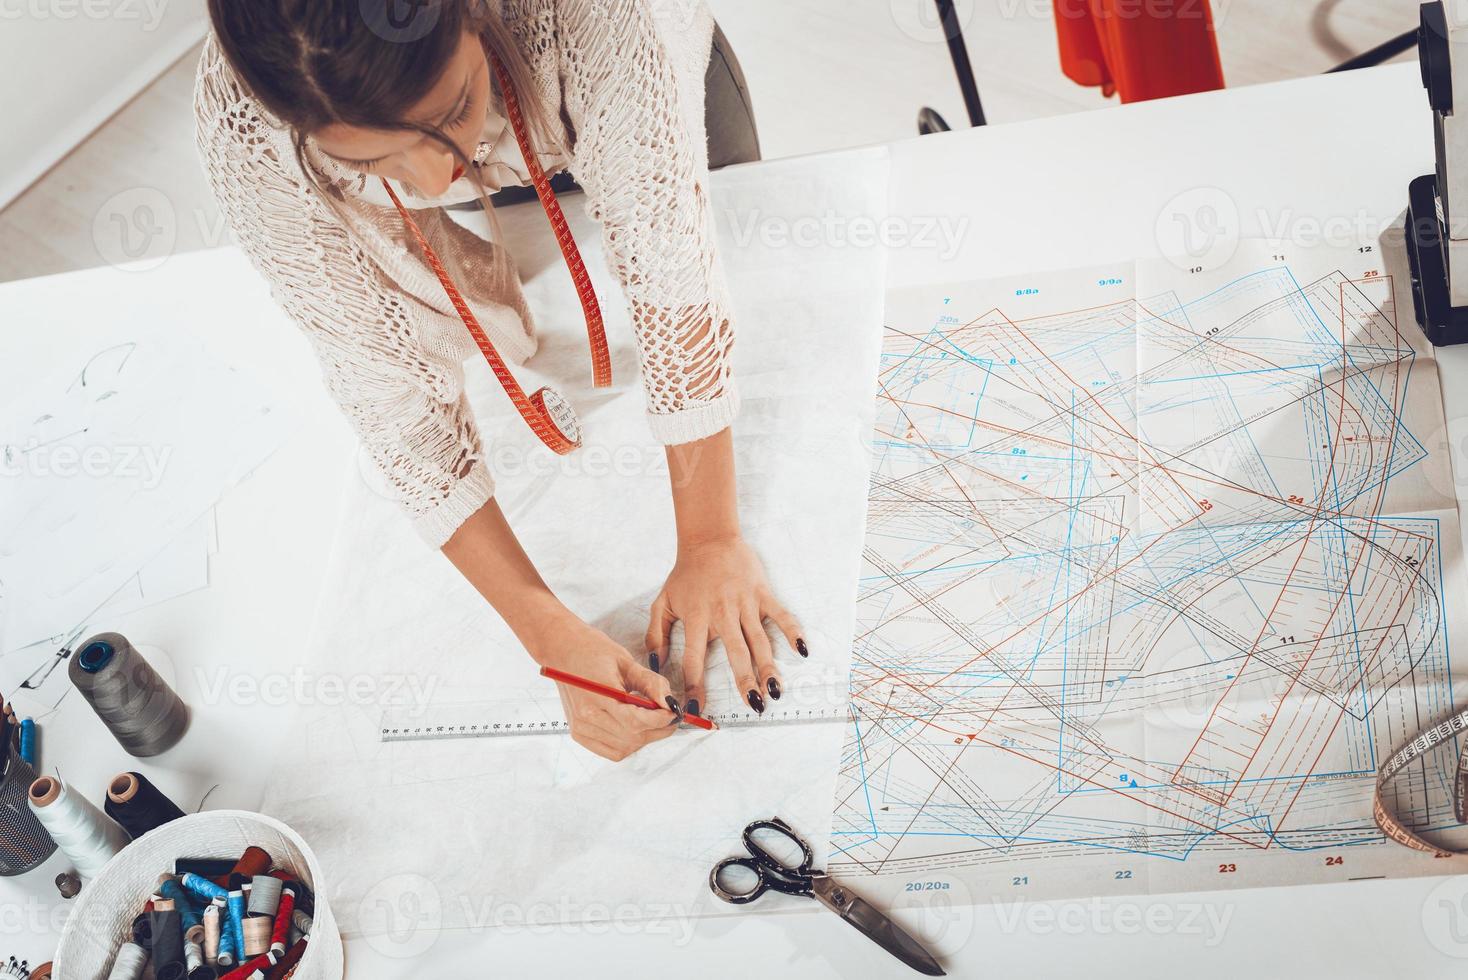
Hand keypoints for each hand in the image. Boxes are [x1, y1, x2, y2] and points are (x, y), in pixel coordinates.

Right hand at [530, 613, 681, 761]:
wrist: (562, 650)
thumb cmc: (593, 650)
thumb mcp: (627, 661)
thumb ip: (651, 684)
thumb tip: (670, 704)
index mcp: (597, 694)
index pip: (635, 721)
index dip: (660, 720)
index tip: (674, 713)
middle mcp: (586, 716)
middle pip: (632, 737)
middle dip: (657, 730)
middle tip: (669, 716)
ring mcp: (580, 727)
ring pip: (624, 747)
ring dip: (644, 737)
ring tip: (650, 719)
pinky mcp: (578, 734)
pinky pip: (611, 751)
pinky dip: (628, 743)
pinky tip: (633, 727)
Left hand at [645, 535, 805, 718]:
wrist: (709, 539)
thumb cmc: (686, 574)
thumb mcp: (662, 602)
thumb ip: (655, 635)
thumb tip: (655, 664)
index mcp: (696, 618)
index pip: (693, 659)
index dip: (694, 687)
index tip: (695, 710)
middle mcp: (722, 613)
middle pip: (735, 653)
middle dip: (744, 681)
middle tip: (754, 705)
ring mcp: (744, 603)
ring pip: (759, 640)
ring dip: (768, 666)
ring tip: (774, 691)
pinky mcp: (762, 593)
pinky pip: (780, 615)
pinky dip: (792, 631)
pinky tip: (802, 650)